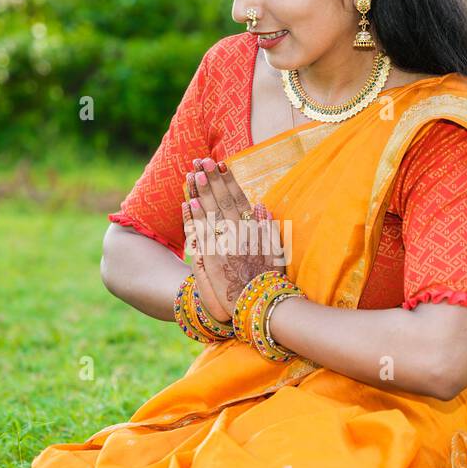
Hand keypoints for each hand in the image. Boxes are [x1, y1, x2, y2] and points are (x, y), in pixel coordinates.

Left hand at [184, 157, 287, 319]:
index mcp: (252, 231)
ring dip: (201, 193)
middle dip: (211, 180)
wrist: (261, 305)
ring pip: (210, 213)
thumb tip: (261, 205)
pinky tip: (190, 202)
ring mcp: (224, 245)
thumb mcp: (276, 252)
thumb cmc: (270, 281)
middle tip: (201, 161)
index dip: (228, 181)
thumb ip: (268, 228)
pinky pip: (202, 233)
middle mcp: (238, 234)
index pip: (238, 199)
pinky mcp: (212, 259)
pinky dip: (196, 217)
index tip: (221, 165)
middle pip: (221, 201)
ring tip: (192, 175)